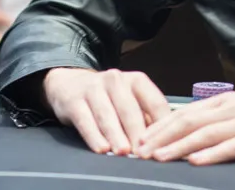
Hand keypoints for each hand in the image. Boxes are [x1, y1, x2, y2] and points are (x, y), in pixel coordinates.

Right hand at [43, 67, 170, 155]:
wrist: (71, 84)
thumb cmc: (108, 98)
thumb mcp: (130, 101)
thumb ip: (146, 118)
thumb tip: (161, 142)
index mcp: (136, 80)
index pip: (154, 102)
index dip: (161, 125)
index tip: (163, 144)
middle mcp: (116, 80)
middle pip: (130, 109)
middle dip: (137, 133)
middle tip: (143, 153)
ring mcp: (93, 88)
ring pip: (107, 115)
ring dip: (116, 135)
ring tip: (124, 153)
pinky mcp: (74, 100)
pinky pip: (85, 120)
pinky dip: (94, 136)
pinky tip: (101, 149)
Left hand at [136, 79, 234, 165]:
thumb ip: (219, 119)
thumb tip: (190, 133)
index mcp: (224, 102)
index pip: (183, 113)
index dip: (158, 126)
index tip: (138, 139)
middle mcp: (230, 109)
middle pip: (188, 122)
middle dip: (160, 138)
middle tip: (138, 152)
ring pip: (205, 134)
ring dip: (178, 146)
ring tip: (157, 157)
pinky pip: (233, 146)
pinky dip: (213, 154)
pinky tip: (196, 161)